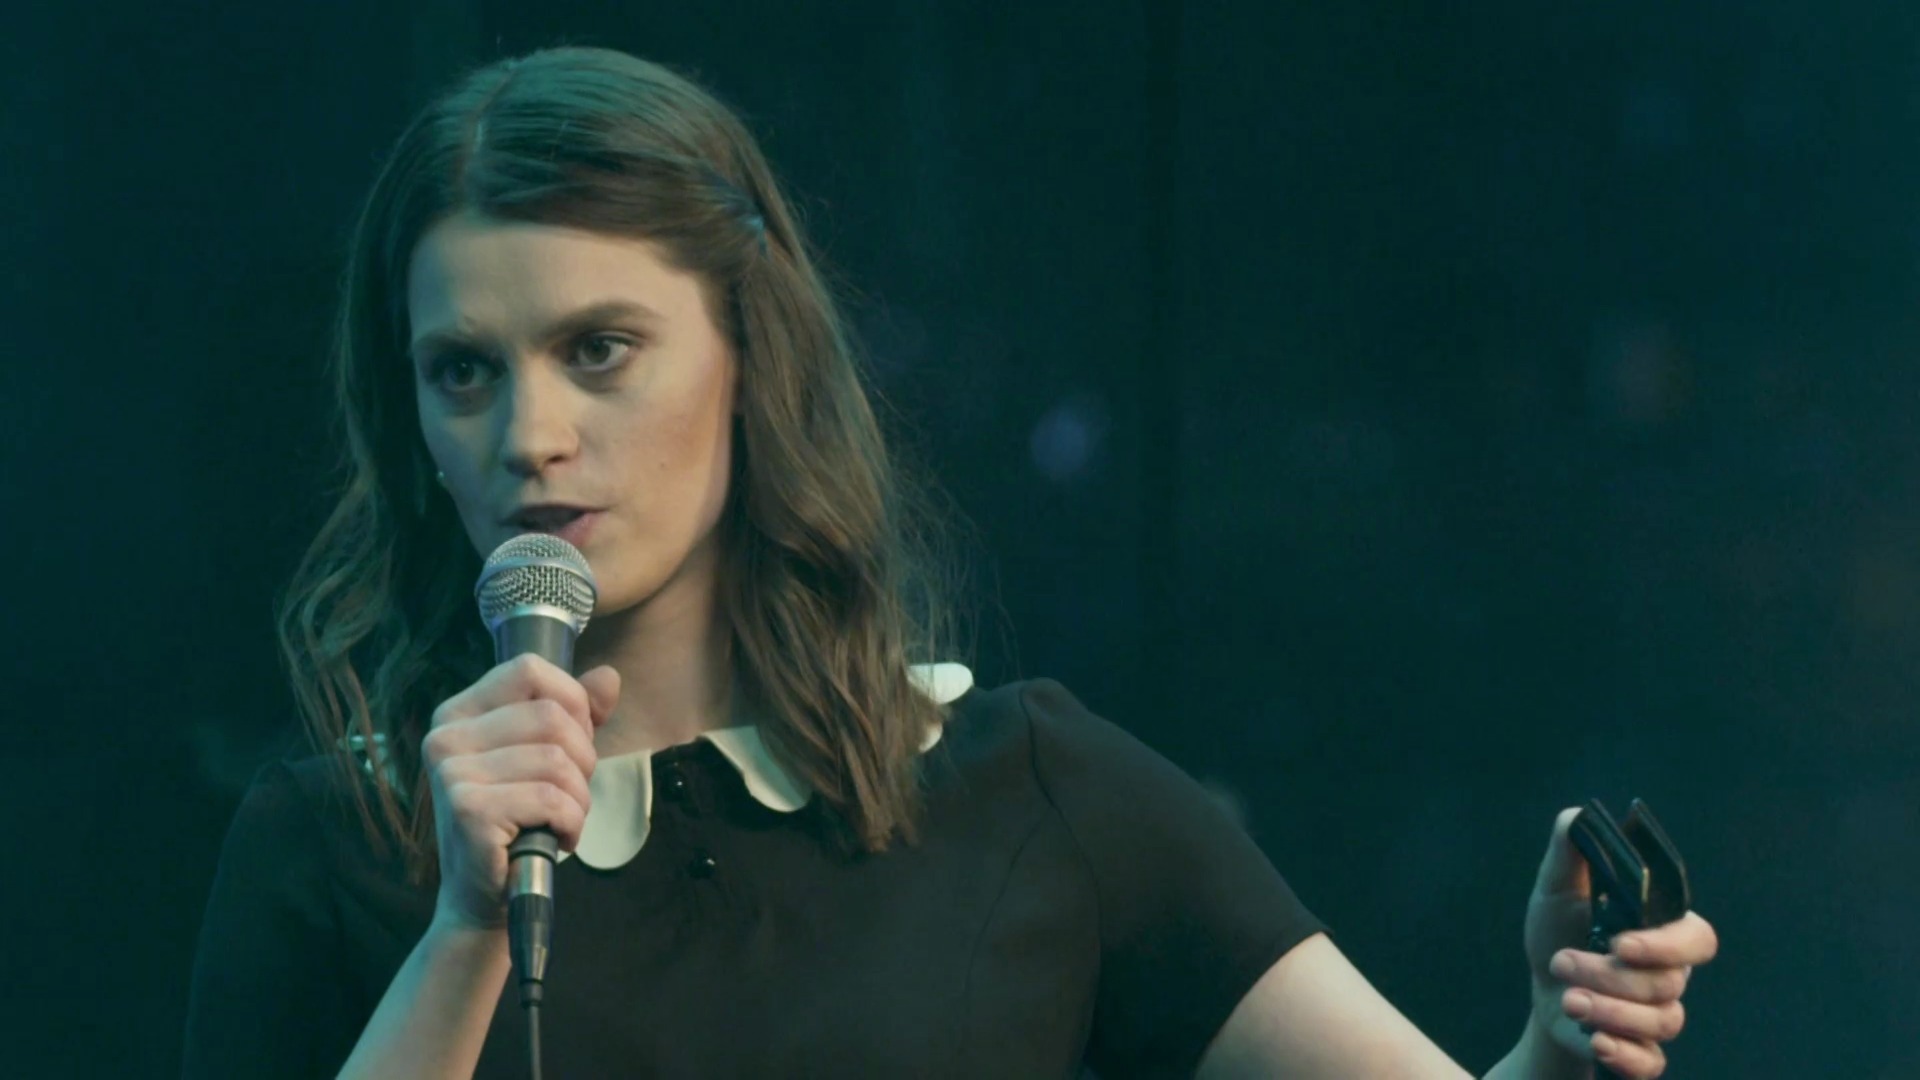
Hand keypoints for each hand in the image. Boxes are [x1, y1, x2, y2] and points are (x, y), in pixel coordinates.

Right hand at [421, 654, 620, 932]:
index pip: (530, 670)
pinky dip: (571, 823)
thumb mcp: (549, 757)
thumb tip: (609, 677)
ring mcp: (452, 773)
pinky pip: (553, 799)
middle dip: (582, 759)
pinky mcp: (468, 811)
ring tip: (559, 820)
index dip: (571, 702)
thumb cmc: (519, 820)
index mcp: (458, 712)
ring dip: (578, 799)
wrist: (483, 897)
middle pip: (552, 716)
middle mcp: (445, 736)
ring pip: (558, 760)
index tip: (572, 743)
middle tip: (566, 795)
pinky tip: (555, 840)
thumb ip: (577, 714)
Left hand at [1522, 807, 1719, 1078]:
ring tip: (1566, 999)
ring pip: (1659, 1022)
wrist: (1544, 992)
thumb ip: (1571, 851)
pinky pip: (1651, 1062)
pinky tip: (1594, 1039)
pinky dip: (1624, 1053)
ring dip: (1605, 1010)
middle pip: (1668, 984)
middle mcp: (1669, 976)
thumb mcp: (1556, 889)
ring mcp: (1659, 1017)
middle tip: (1563, 964)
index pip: (1696, 938)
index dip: (1665, 945)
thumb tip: (1580, 815)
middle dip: (1613, 978)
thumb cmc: (1560, 933)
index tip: (1620, 943)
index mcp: (1660, 933)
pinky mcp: (1642, 1053)